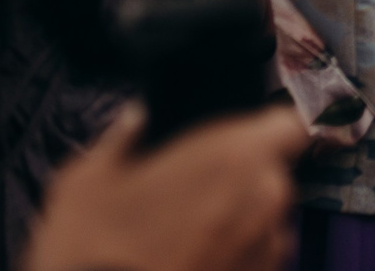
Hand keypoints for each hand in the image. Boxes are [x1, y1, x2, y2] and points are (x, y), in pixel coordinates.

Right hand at [24, 101, 308, 270]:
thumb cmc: (95, 250)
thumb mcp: (85, 182)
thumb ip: (121, 138)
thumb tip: (135, 118)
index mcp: (237, 156)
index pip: (289, 124)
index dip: (266, 128)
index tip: (240, 135)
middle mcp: (267, 198)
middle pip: (270, 173)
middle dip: (238, 179)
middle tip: (186, 194)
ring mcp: (270, 247)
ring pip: (263, 218)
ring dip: (236, 221)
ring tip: (181, 237)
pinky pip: (255, 257)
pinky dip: (232, 256)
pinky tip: (187, 261)